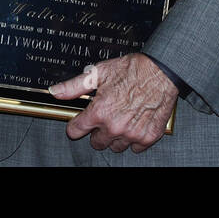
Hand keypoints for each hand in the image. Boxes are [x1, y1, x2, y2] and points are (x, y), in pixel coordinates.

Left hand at [50, 53, 178, 153]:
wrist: (162, 70)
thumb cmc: (133, 69)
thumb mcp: (100, 72)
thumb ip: (75, 86)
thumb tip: (56, 91)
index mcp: (99, 112)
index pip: (75, 131)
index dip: (77, 124)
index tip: (81, 122)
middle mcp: (114, 126)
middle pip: (96, 143)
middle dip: (98, 131)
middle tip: (106, 116)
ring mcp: (132, 134)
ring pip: (115, 146)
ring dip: (116, 136)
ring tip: (122, 119)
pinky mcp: (148, 137)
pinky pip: (135, 148)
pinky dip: (134, 138)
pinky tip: (135, 123)